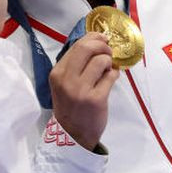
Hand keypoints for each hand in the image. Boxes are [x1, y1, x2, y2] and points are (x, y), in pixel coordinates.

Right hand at [48, 33, 118, 150]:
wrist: (73, 134)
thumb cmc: (71, 106)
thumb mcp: (64, 84)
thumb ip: (76, 64)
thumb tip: (96, 41)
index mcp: (57, 73)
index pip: (76, 45)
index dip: (93, 38)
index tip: (102, 39)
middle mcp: (66, 79)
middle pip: (88, 48)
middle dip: (103, 45)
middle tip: (108, 51)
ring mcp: (80, 90)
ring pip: (101, 60)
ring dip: (109, 62)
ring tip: (107, 70)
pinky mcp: (96, 99)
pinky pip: (110, 76)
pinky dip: (113, 75)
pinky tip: (110, 80)